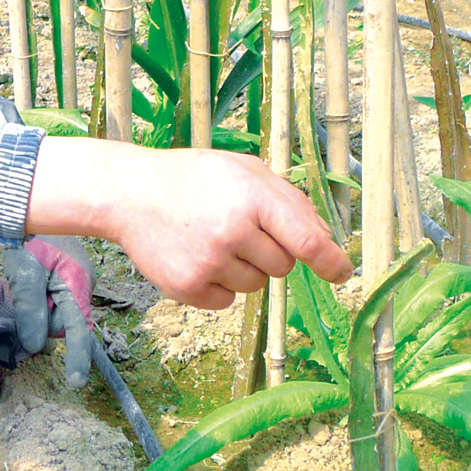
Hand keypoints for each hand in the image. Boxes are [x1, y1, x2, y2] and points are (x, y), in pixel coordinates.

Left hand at [5, 235, 96, 388]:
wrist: (25, 200)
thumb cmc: (27, 234)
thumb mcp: (25, 270)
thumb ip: (30, 308)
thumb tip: (33, 345)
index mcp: (77, 284)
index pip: (79, 329)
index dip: (77, 357)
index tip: (75, 382)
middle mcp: (80, 286)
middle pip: (61, 324)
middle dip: (40, 322)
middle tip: (20, 297)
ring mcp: (72, 281)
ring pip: (53, 313)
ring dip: (35, 310)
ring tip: (21, 284)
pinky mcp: (62, 278)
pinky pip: (51, 300)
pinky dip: (36, 300)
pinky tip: (26, 283)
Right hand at [25, 139, 352, 309]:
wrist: (128, 193)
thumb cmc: (194, 178)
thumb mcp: (244, 170)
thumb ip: (288, 199)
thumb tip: (325, 238)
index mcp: (253, 196)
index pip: (307, 240)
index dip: (331, 262)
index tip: (342, 273)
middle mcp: (233, 230)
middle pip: (283, 267)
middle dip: (271, 253)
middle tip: (237, 229)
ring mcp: (209, 261)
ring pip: (256, 286)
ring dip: (244, 269)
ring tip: (212, 239)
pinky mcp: (188, 288)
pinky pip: (227, 301)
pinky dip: (218, 286)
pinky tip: (196, 257)